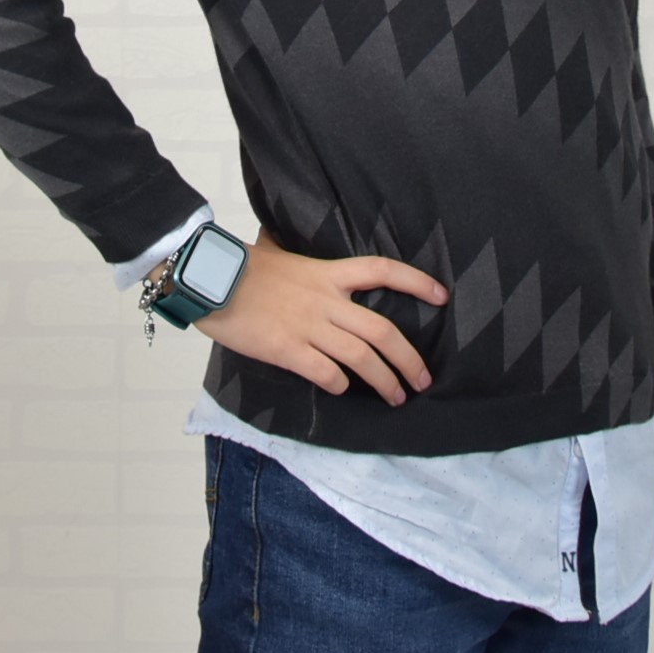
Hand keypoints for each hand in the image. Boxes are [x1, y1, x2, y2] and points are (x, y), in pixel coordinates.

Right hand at [193, 224, 447, 407]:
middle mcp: (326, 300)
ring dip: (384, 381)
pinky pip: (325, 373)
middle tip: (422, 379)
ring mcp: (308, 326)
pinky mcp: (288, 350)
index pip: (382, 271)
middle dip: (409, 359)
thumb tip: (306, 262)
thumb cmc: (243, 268)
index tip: (442, 296)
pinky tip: (344, 391)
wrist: (211, 280)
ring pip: (361, 358)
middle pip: (382, 331)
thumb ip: (304, 265)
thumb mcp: (282, 255)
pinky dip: (340, 385)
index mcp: (328, 273)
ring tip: (396, 397)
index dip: (416, 282)